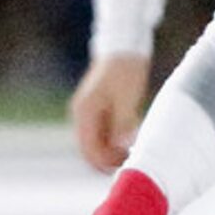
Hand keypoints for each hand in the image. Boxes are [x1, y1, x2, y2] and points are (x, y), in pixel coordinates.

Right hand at [68, 53, 148, 171]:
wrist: (125, 47)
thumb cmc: (126, 70)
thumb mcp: (127, 98)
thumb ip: (122, 122)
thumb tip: (120, 145)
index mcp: (84, 112)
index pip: (88, 149)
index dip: (104, 164)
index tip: (125, 167)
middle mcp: (81, 114)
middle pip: (90, 149)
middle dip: (108, 160)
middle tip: (131, 162)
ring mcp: (88, 112)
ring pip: (96, 142)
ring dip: (111, 151)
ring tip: (133, 152)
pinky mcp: (98, 109)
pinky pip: (102, 132)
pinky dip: (113, 140)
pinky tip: (130, 140)